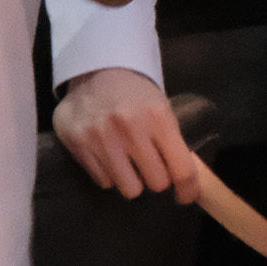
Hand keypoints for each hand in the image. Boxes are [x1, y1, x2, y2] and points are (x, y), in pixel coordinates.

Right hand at [53, 68, 198, 203]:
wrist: (95, 70)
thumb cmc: (135, 94)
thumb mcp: (161, 109)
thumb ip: (172, 143)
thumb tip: (185, 182)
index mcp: (157, 116)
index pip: (181, 169)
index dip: (188, 189)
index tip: (185, 195)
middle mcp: (129, 127)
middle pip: (156, 183)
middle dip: (156, 176)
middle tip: (149, 163)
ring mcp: (101, 136)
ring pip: (129, 188)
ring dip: (131, 178)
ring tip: (126, 159)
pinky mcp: (78, 143)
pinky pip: (104, 181)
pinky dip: (109, 173)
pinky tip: (106, 152)